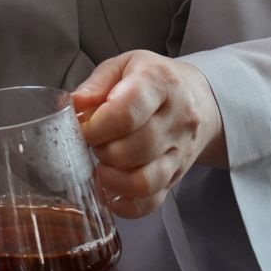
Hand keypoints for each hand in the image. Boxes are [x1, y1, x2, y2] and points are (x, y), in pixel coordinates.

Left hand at [72, 51, 225, 217]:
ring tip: (102, 165)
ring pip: (143, 182)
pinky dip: (125, 204)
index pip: (126, 113)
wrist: (198, 98)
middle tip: (95, 142)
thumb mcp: (124, 66)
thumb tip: (72, 106)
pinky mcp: (177, 177)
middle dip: (102, 150)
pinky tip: (111, 191)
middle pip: (132, 150)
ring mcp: (180, 152)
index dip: (96, 127)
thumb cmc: (153, 79)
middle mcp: (177, 119)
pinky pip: (151, 203)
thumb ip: (96, 84)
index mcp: (160, 83)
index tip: (83, 128)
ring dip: (112, 179)